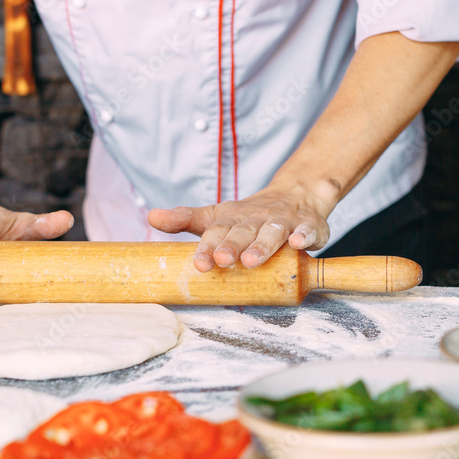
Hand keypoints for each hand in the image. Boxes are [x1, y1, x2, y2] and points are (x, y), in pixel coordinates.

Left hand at [147, 184, 330, 271]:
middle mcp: (255, 219)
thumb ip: (184, 219)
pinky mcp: (307, 225)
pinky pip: (307, 231)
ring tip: (252, 260)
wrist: (295, 194)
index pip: (215, 233)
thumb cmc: (249, 215)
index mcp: (231, 219)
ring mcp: (282, 221)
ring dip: (263, 245)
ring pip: (272, 232)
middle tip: (222, 260)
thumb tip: (150, 217)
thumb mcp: (215, 215)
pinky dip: (304, 236)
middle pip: (242, 232)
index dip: (206, 247)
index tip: (199, 264)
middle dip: (232, 246)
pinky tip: (297, 244)